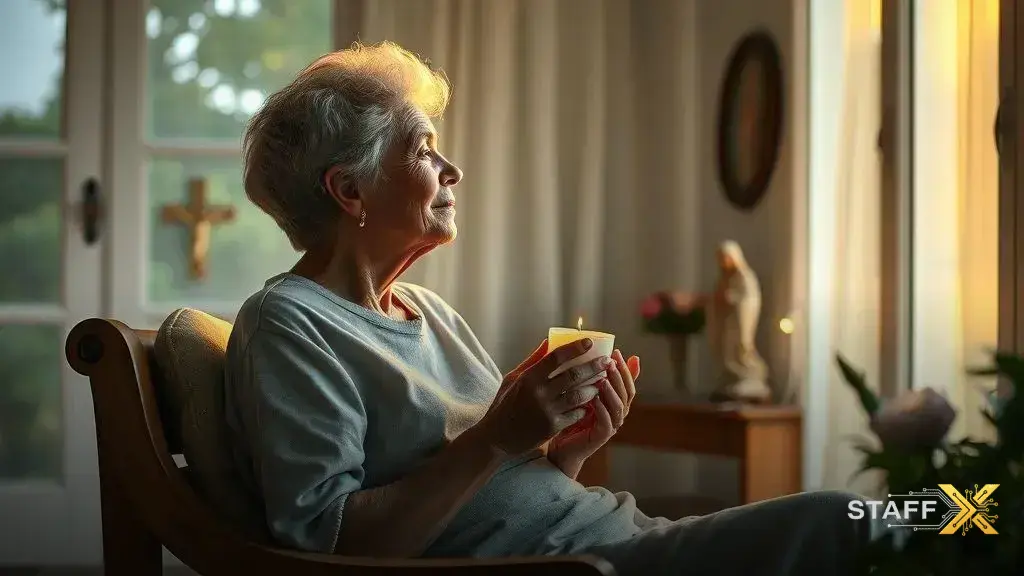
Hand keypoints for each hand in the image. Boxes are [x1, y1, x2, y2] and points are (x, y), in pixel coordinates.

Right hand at [477, 338, 613, 457]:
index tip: (590, 342)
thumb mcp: (513, 378)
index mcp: (529, 378)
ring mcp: (547, 411)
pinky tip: (592, 402)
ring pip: (579, 395)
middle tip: (608, 361)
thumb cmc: (505, 404)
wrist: (497, 438)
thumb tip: (548, 340)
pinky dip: (586, 407)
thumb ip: (533, 360)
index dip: (575, 348)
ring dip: (594, 387)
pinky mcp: (552, 427)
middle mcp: (539, 393)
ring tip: (603, 381)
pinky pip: (576, 414)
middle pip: (573, 375)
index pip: (556, 357)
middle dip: (594, 367)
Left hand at [548, 350, 639, 479]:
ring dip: (612, 391)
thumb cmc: (570, 417)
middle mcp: (617, 413)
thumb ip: (588, 377)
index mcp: (614, 402)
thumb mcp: (580, 393)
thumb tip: (586, 352)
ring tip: (604, 378)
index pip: (628, 383)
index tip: (617, 351)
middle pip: (627, 393)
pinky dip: (603, 409)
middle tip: (610, 362)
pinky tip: (595, 399)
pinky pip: (607, 422)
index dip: (625, 368)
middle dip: (620, 376)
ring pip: (619, 407)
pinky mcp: (601, 437)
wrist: (560, 446)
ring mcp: (611, 426)